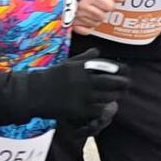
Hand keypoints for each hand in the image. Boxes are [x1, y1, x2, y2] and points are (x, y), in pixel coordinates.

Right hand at [16, 57, 131, 122]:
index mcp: (82, 67)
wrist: (33, 93)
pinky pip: (99, 109)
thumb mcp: (67, 64)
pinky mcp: (79, 109)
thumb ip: (84, 58)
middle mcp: (84, 80)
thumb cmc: (51, 77)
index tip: (126, 72)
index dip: (122, 69)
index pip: (110, 66)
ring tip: (117, 95)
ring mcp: (82, 95)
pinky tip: (104, 106)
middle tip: (126, 85)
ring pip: (109, 96)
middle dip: (124, 84)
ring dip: (116, 96)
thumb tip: (98, 52)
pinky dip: (104, 108)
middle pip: (114, 82)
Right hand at [77, 0, 117, 29]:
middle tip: (95, 6)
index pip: (110, 6)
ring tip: (89, 11)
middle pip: (103, 16)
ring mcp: (78, 17)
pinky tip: (85, 20)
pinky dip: (87, 27)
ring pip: (96, 23)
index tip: (104, 1)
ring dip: (94, 19)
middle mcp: (84, 7)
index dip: (108, 3)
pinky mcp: (72, 24)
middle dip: (101, 11)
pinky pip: (86, 30)